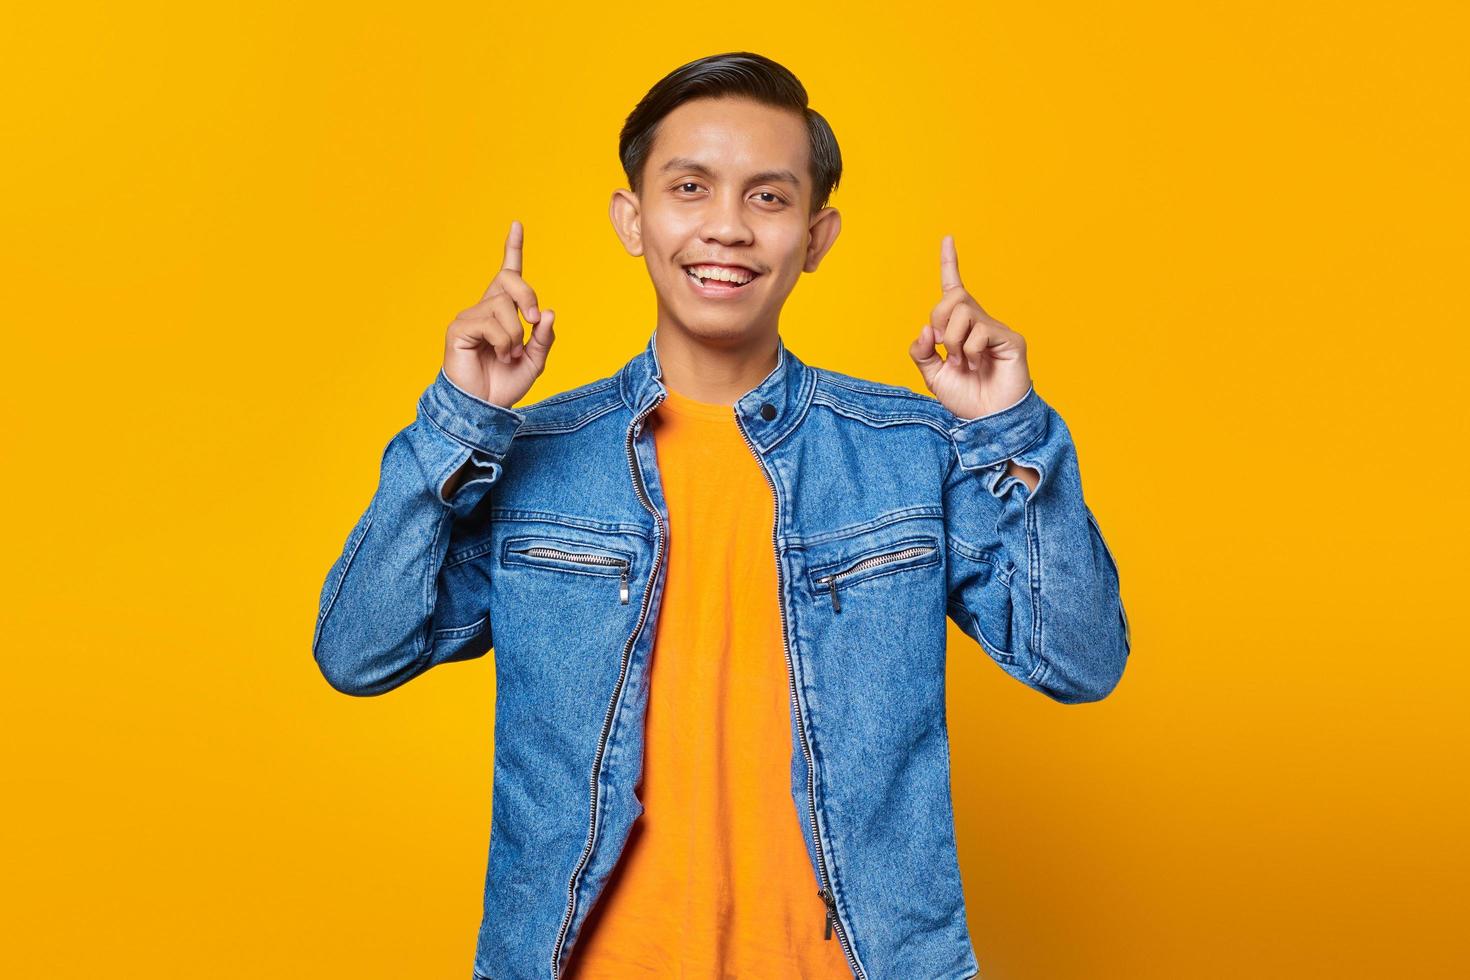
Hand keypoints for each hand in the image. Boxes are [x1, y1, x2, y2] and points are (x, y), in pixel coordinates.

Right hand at [443, 219, 555, 407]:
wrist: (484, 409)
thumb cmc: (505, 385)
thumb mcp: (536, 361)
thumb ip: (544, 337)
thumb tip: (546, 312)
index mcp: (503, 313)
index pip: (508, 274)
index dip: (512, 249)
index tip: (517, 224)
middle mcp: (485, 308)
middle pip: (509, 278)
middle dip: (527, 295)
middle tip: (533, 319)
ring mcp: (470, 316)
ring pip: (503, 306)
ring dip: (515, 334)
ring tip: (508, 355)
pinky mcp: (459, 328)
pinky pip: (490, 323)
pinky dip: (503, 342)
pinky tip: (498, 355)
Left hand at [908, 235, 1031, 419]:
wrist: (987, 421)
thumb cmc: (965, 397)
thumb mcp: (932, 375)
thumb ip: (922, 351)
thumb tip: (926, 329)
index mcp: (960, 327)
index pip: (953, 289)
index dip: (950, 263)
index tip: (947, 238)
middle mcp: (979, 322)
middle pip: (951, 299)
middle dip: (939, 323)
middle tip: (945, 350)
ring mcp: (996, 330)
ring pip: (963, 312)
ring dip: (953, 342)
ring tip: (963, 363)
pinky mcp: (1010, 339)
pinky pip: (979, 331)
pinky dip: (970, 352)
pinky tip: (978, 366)